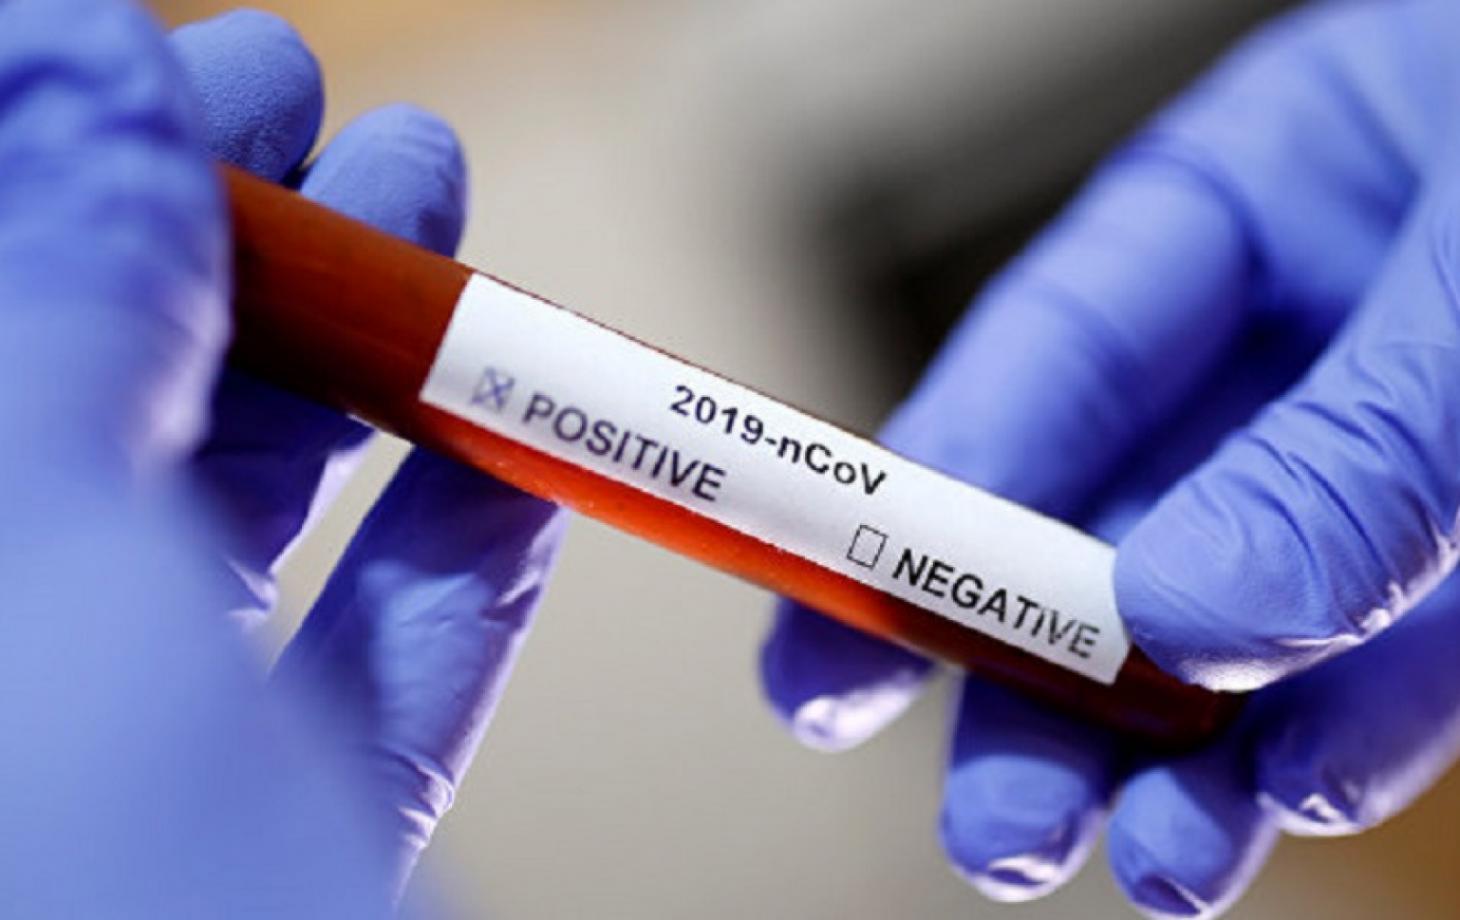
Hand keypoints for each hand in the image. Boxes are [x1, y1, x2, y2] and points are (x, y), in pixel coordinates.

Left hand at [0, 2, 561, 914]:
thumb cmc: (95, 913)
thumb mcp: (40, 583)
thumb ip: (53, 313)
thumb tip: (76, 74)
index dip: (53, 160)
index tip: (193, 67)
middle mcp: (0, 688)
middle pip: (91, 403)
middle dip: (233, 243)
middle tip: (331, 117)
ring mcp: (130, 780)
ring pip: (229, 534)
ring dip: (359, 376)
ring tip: (442, 237)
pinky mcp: (276, 853)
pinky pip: (361, 683)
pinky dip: (452, 563)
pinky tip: (516, 467)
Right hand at [762, 1, 1459, 914]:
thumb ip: (1352, 444)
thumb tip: (1185, 617)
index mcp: (1252, 194)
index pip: (1041, 365)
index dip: (926, 508)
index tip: (845, 642)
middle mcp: (1298, 332)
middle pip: (1110, 519)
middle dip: (1039, 684)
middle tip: (989, 824)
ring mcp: (1397, 445)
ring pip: (1241, 613)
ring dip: (1182, 751)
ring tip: (1137, 866)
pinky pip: (1399, 649)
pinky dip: (1340, 730)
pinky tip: (1279, 800)